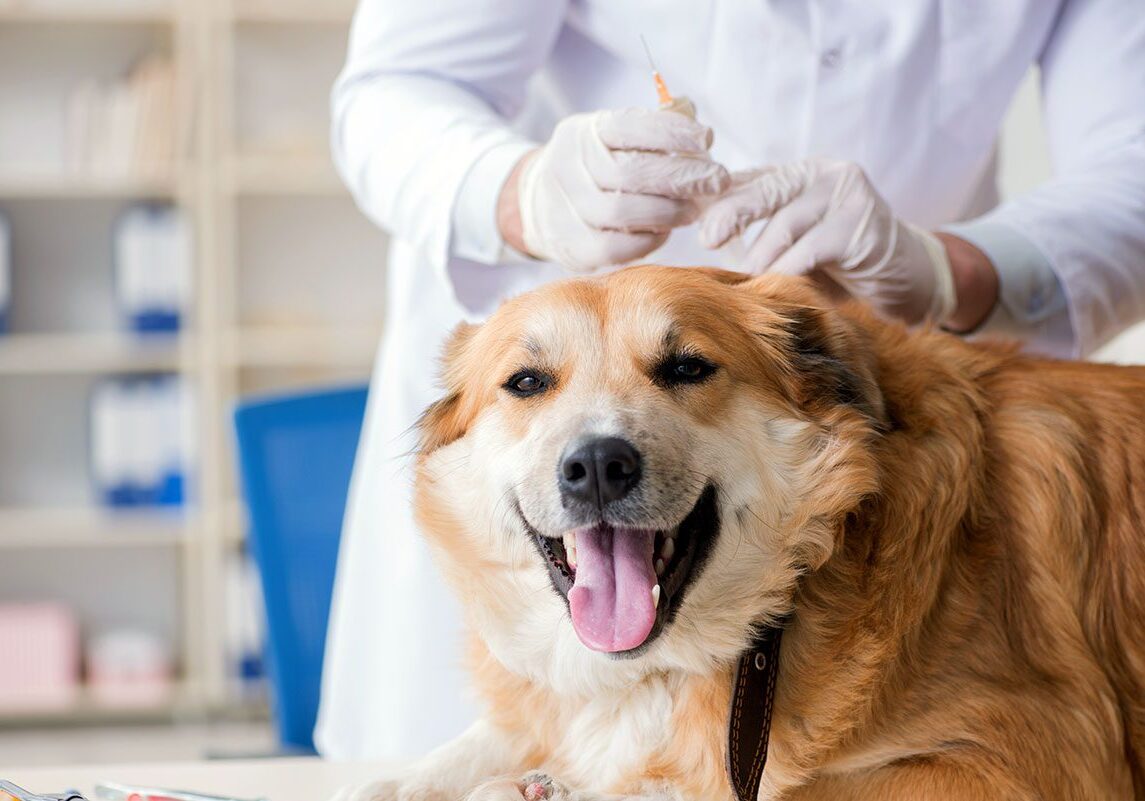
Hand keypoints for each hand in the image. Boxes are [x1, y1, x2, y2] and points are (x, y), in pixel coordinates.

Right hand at [502, 109, 729, 272]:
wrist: (537, 206)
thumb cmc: (592, 168)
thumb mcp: (610, 138)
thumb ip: (651, 133)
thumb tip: (700, 134)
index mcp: (581, 133)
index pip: (629, 128)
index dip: (672, 133)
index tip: (707, 139)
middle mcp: (567, 168)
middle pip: (629, 173)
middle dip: (682, 176)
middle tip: (717, 179)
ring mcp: (565, 210)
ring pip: (623, 211)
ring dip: (669, 210)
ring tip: (694, 208)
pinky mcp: (574, 248)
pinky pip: (619, 247)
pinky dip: (650, 238)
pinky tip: (666, 229)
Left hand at [699, 159, 956, 324]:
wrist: (908, 278)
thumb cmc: (842, 263)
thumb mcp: (797, 241)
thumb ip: (760, 231)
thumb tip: (703, 234)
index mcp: (802, 174)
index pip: (750, 180)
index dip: (718, 198)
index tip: (691, 220)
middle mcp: (824, 174)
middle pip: (764, 192)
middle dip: (730, 215)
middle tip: (707, 238)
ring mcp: (847, 195)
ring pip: (785, 224)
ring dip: (760, 257)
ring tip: (744, 279)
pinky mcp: (861, 225)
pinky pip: (810, 250)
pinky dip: (788, 271)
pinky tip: (776, 285)